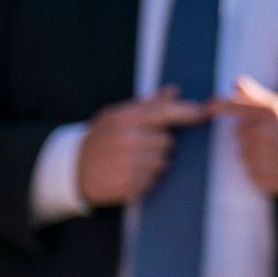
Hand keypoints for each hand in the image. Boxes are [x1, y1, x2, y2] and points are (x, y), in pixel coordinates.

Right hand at [74, 89, 206, 206]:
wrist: (73, 168)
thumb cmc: (100, 138)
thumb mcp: (118, 115)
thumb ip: (147, 104)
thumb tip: (173, 91)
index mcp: (126, 119)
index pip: (165, 112)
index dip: (188, 112)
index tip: (204, 112)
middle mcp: (128, 140)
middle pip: (169, 142)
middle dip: (161, 144)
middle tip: (143, 145)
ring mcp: (128, 164)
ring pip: (163, 163)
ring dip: (155, 163)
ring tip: (135, 160)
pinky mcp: (128, 185)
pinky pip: (153, 181)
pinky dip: (147, 179)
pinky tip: (130, 173)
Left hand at [217, 77, 277, 196]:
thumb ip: (259, 97)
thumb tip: (236, 83)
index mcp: (270, 112)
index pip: (232, 106)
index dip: (217, 106)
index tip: (207, 108)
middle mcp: (262, 134)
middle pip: (238, 132)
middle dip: (249, 131)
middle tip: (271, 134)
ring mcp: (261, 157)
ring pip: (242, 151)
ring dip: (253, 150)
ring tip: (276, 150)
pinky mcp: (260, 177)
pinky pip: (248, 169)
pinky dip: (258, 166)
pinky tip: (276, 162)